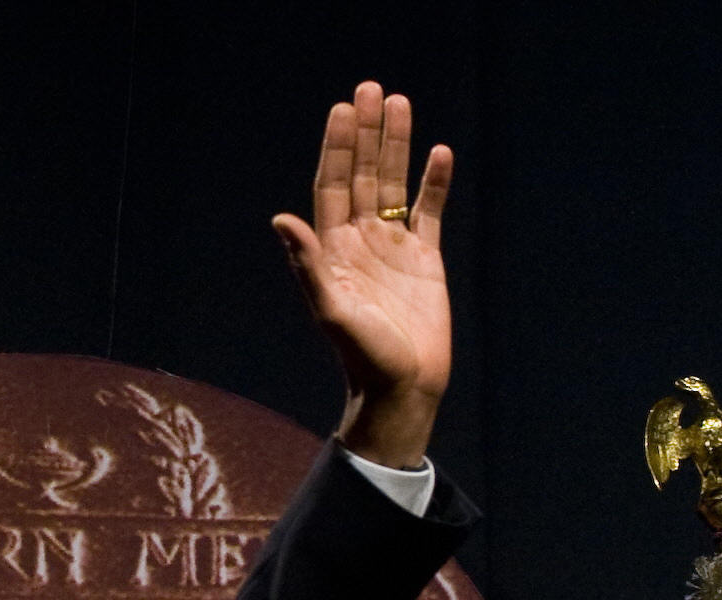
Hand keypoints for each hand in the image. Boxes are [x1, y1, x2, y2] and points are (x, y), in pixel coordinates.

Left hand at [273, 82, 453, 470]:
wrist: (402, 388)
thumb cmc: (363, 357)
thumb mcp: (331, 310)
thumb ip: (308, 265)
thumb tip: (281, 219)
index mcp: (334, 248)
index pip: (334, 184)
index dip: (338, 147)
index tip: (343, 110)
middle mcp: (361, 240)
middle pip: (364, 174)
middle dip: (367, 133)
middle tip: (371, 88)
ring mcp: (394, 247)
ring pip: (396, 184)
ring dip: (398, 145)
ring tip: (401, 103)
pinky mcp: (426, 261)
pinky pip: (430, 212)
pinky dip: (434, 183)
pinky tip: (440, 153)